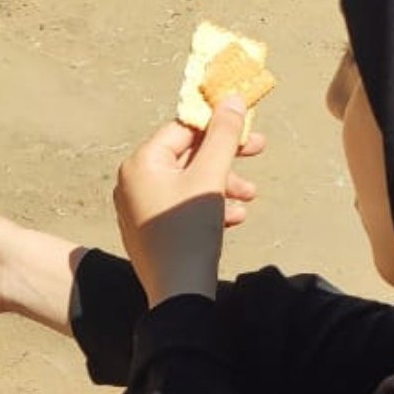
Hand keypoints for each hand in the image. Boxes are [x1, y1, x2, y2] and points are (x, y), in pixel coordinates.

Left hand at [114, 96, 263, 306]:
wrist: (177, 294)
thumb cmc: (189, 232)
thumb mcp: (211, 178)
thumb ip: (223, 136)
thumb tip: (232, 99)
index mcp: (140, 164)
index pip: (181, 128)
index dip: (217, 123)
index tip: (247, 124)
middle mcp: (132, 183)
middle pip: (186, 155)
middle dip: (225, 157)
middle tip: (260, 150)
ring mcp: (139, 208)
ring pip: (189, 182)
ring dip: (223, 185)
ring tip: (250, 198)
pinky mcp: (151, 230)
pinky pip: (182, 207)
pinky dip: (209, 207)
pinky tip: (234, 219)